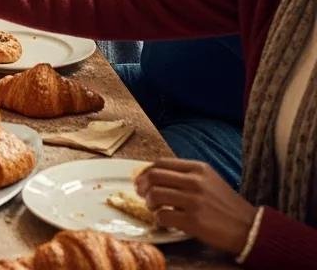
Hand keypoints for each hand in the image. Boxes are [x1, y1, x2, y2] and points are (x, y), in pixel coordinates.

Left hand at [135, 159, 255, 254]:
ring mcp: (194, 201)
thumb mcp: (210, 180)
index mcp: (198, 168)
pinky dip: (159, 219)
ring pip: (155, 194)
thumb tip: (157, 176)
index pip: (161, 163)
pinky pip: (164, 216)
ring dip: (149, 202)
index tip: (142, 180)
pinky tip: (163, 221)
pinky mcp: (193, 221)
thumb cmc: (227, 205)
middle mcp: (195, 181)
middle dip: (143, 185)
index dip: (146, 171)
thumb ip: (187, 175)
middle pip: (155, 176)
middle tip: (141, 194)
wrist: (250, 229)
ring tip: (153, 208)